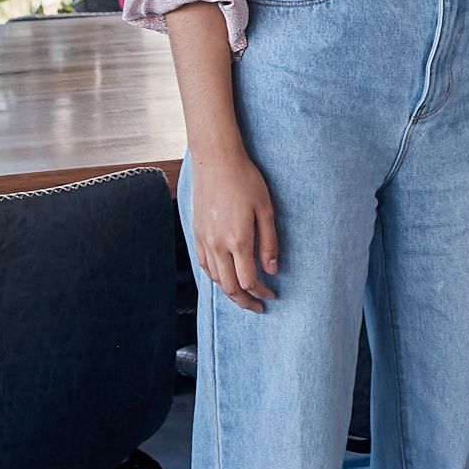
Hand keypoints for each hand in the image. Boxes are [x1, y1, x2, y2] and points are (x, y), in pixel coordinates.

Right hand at [192, 147, 278, 312]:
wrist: (215, 162)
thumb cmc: (246, 181)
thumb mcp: (266, 210)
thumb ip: (269, 242)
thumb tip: (272, 269)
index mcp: (237, 240)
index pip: (248, 281)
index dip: (261, 292)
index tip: (272, 295)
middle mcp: (217, 245)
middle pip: (228, 287)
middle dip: (244, 301)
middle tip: (258, 306)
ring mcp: (203, 240)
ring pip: (215, 278)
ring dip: (229, 291)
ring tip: (244, 294)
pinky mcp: (196, 234)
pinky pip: (204, 265)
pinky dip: (216, 277)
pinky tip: (226, 276)